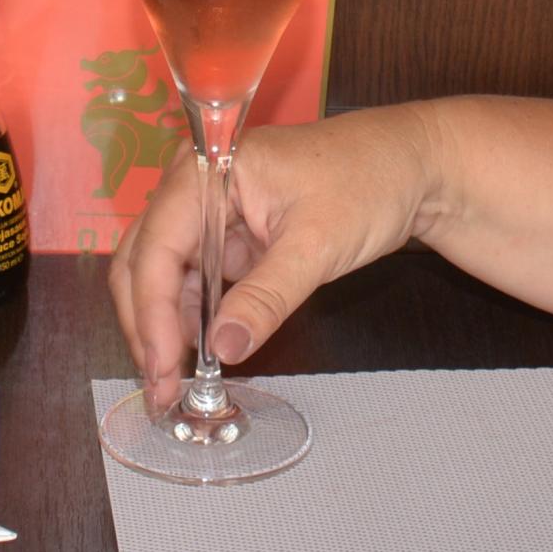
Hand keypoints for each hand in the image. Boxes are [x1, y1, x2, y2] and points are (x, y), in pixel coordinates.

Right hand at [107, 107, 437, 409]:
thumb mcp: (318, 245)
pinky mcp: (227, 234)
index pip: (157, 246)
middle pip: (143, 260)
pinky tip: (196, 353)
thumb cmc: (370, 180)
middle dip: (147, 325)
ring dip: (163, 326)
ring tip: (173, 380)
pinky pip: (191, 279)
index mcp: (210, 169)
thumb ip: (266, 298)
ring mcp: (209, 210)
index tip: (162, 365)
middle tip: (160, 385)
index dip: (151, 312)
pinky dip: (189, 317)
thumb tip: (223, 348)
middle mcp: (196, 184)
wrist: (409, 166)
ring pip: (160, 274)